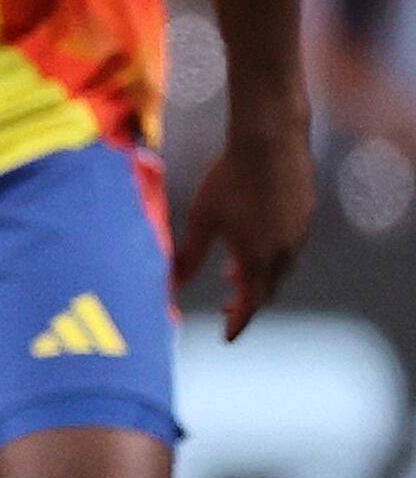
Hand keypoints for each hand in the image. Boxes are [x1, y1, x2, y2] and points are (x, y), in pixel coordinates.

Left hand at [178, 116, 314, 340]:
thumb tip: (170, 286)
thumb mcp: (202, 219)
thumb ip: (188, 256)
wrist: (270, 140)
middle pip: (268, 288)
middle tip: (227, 306)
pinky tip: (252, 241)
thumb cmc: (230, 180)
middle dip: (246, 301)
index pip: (251, 304)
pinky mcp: (306, 213)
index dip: (238, 322)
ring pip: (280, 267)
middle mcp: (286, 251)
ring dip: (257, 276)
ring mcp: (300, 232)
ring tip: (232, 273)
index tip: (227, 337)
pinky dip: (269, 254)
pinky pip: (289, 246)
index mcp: (260, 258)